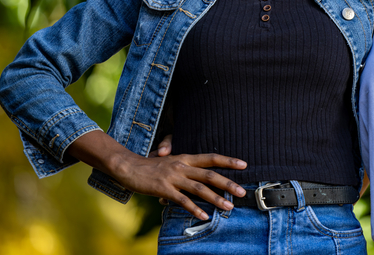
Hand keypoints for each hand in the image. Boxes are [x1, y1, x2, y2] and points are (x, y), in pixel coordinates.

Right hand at [67, 130, 245, 220]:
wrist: (128, 167)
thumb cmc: (151, 165)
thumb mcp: (170, 161)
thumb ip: (184, 168)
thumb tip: (197, 177)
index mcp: (186, 158)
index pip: (211, 158)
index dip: (228, 161)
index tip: (244, 164)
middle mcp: (182, 166)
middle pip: (210, 175)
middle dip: (228, 183)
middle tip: (242, 192)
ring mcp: (174, 178)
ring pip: (200, 189)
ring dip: (216, 199)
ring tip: (228, 207)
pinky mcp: (164, 189)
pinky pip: (183, 201)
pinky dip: (195, 209)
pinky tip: (204, 216)